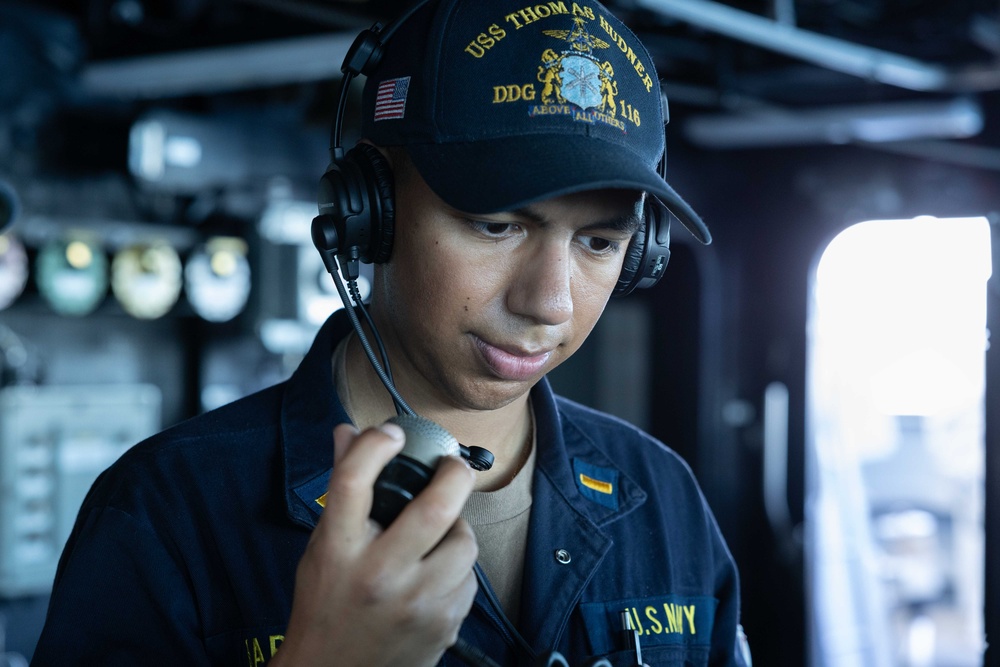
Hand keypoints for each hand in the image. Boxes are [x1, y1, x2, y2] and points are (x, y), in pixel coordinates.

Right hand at [272, 422, 478, 666]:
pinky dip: (457, 568)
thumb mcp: (323, 547)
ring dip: (457, 530)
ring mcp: (415, 604)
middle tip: (453, 466)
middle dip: (454, 474)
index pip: (353, 482)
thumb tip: (348, 433)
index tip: (391, 434)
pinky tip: (435, 574)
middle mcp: (378, 576)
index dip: (375, 445)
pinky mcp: (443, 625)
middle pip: (435, 508)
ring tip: (439, 533)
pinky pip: (468, 578)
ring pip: (463, 543)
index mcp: (339, 551)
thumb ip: (341, 490)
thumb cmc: (325, 606)